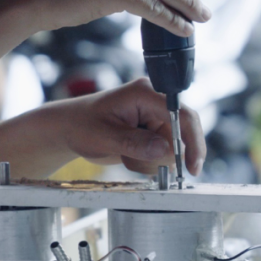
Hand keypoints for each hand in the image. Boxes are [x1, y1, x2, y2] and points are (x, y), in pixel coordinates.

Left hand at [49, 78, 205, 175]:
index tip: (192, 167)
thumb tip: (166, 150)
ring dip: (150, 161)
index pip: (182, 115)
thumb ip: (134, 143)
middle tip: (134, 162)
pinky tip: (128, 156)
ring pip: (172, 150)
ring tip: (125, 155)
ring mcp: (154, 118)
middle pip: (180, 136)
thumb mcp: (103, 136)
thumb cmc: (81, 126)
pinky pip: (163, 155)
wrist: (68, 129)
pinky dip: (147, 163)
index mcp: (144, 93)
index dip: (193, 142)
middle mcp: (154, 103)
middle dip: (161, 156)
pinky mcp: (153, 132)